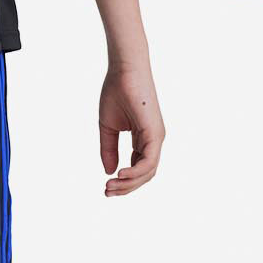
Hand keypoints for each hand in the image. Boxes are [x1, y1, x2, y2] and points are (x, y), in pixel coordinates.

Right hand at [99, 63, 163, 195]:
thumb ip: (109, 149)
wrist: (123, 71)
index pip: (138, 168)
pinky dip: (135, 172)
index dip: (123, 181)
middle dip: (125, 187)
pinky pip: (148, 161)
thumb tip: (109, 172)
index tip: (106, 186)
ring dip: (128, 184)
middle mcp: (153, 140)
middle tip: (106, 191)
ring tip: (110, 186)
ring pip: (147, 172)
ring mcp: (156, 138)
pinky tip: (120, 174)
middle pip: (144, 175)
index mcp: (143, 139)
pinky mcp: (155, 133)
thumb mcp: (108, 127)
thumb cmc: (116, 93)